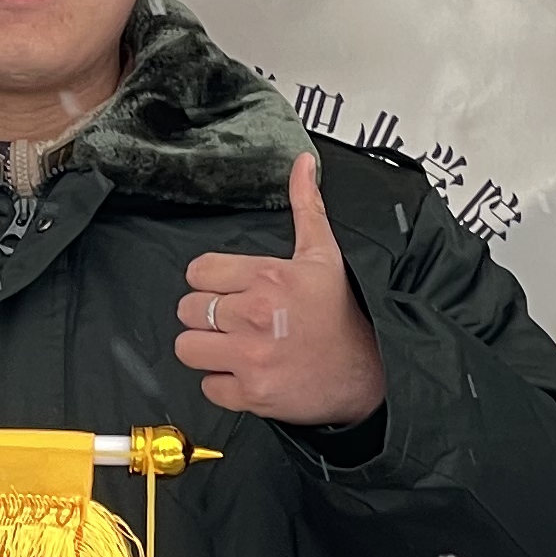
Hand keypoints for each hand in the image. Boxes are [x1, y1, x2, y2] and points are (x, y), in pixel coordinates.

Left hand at [173, 151, 385, 427]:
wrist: (367, 372)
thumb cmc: (342, 314)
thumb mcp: (324, 256)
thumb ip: (306, 207)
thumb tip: (303, 163)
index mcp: (268, 278)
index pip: (198, 272)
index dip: (209, 281)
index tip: (227, 290)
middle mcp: (254, 316)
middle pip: (187, 310)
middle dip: (205, 314)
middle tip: (232, 320)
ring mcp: (251, 357)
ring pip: (187, 347)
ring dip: (205, 348)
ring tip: (231, 345)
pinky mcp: (251, 394)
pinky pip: (207, 386)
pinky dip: (222, 383)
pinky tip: (245, 372)